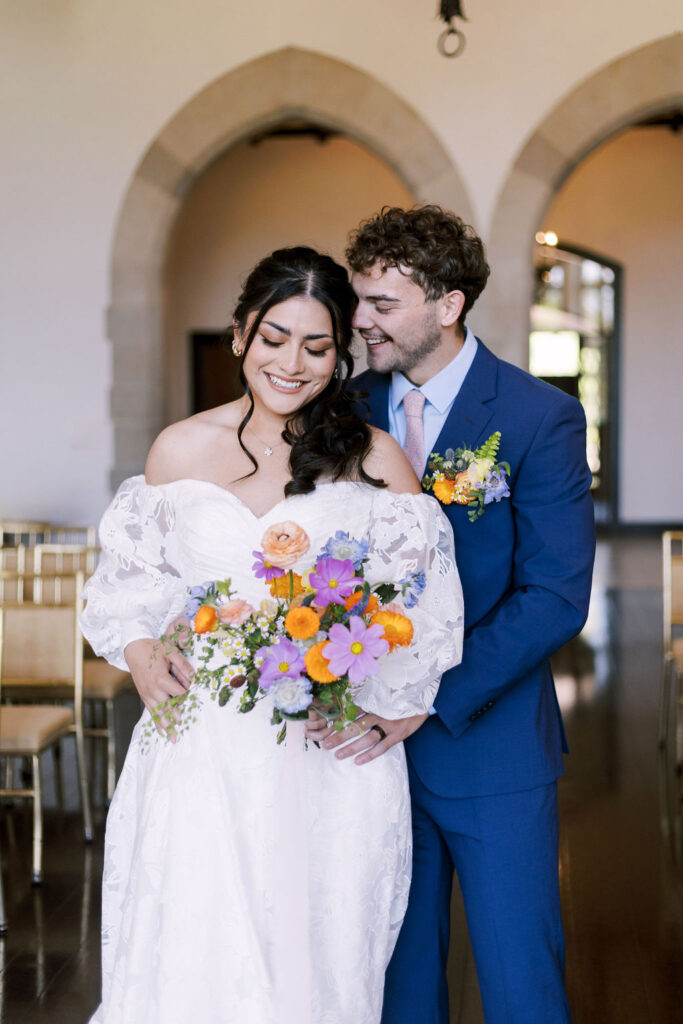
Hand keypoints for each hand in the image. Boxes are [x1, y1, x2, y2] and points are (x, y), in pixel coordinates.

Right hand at [124, 624, 193, 740]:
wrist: (134, 648)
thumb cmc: (153, 649)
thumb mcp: (170, 652)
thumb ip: (183, 666)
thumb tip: (195, 678)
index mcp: (161, 679)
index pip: (179, 693)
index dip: (188, 695)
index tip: (195, 697)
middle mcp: (153, 690)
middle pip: (168, 708)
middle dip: (177, 718)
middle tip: (186, 729)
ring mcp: (147, 695)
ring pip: (159, 714)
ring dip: (167, 727)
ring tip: (174, 739)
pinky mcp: (144, 696)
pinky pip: (151, 712)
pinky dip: (157, 723)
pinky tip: (162, 732)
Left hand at [305, 706, 428, 764]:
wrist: (424, 695)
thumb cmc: (399, 694)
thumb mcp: (384, 692)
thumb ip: (368, 697)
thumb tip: (347, 701)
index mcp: (373, 700)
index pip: (351, 710)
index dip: (337, 718)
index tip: (322, 726)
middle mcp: (380, 711)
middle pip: (355, 725)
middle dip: (339, 735)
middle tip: (324, 744)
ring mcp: (389, 723)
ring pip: (367, 737)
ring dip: (351, 747)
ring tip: (337, 755)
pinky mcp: (399, 733)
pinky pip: (382, 746)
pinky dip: (370, 755)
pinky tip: (358, 761)